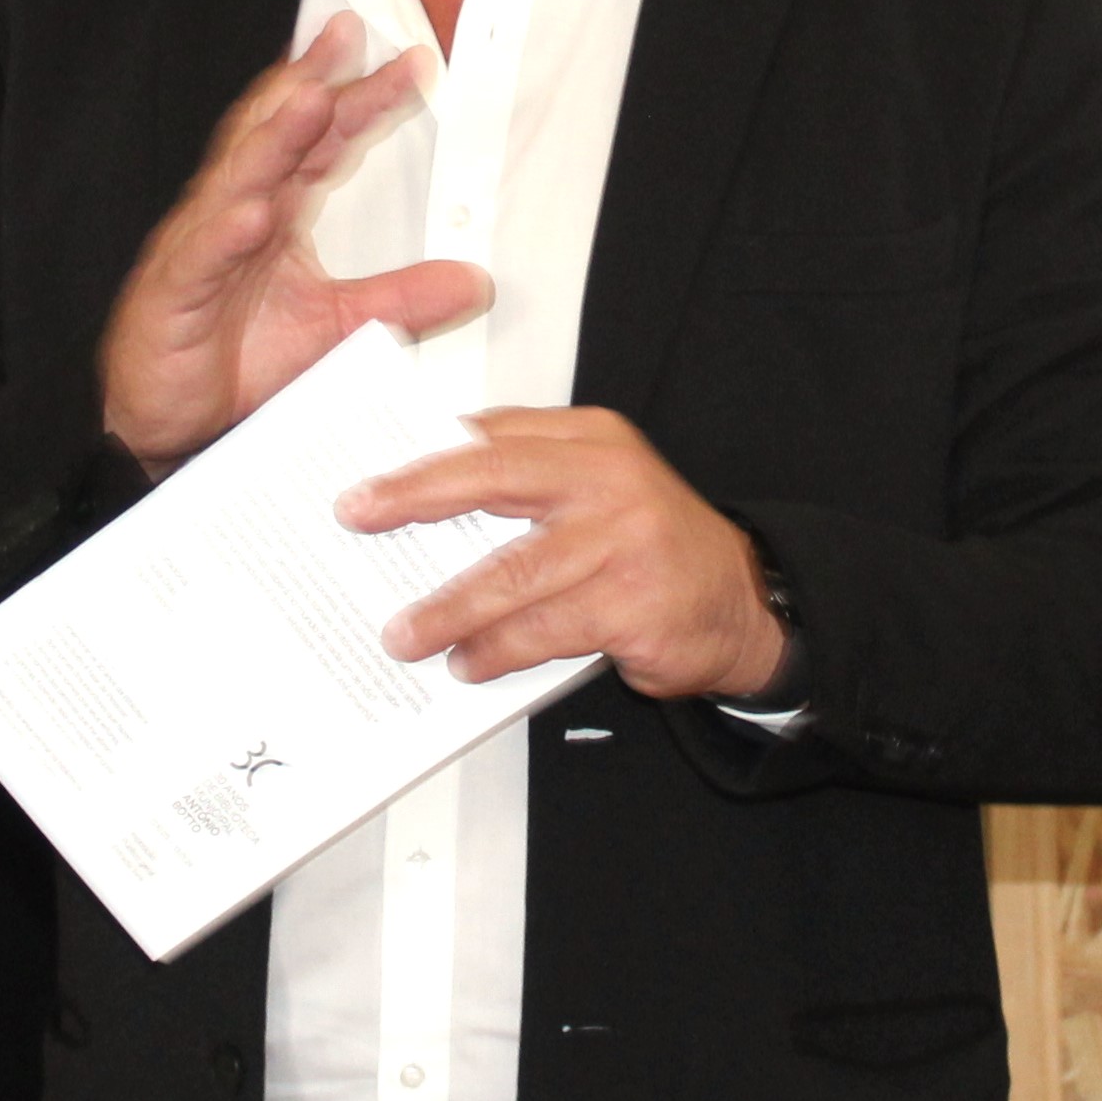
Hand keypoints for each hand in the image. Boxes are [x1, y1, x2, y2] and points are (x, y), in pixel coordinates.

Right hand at [99, 13, 490, 469]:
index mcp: (273, 210)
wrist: (168, 419)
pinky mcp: (174, 293)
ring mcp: (200, 247)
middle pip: (276, 134)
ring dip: (271, 139)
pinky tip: (249, 214)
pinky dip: (223, 234)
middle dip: (311, 81)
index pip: (322, 140)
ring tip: (308, 99)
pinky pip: (200, 258)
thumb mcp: (340, 326)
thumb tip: (474, 280)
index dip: (363, 99)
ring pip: (235, 180)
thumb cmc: (236, 359)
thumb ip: (402, 298)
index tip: (412, 65)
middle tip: (347, 36)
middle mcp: (235, 212)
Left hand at [339, 408, 787, 699]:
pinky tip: (469, 664)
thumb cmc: (650, 547)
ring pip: (512, 572)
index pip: (493, 436)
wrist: (741, 601)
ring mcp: (623, 541)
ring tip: (405, 634)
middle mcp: (607, 479)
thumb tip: (423, 503)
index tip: (367, 483)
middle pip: (494, 477)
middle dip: (416, 498)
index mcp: (591, 440)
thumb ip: (525, 485)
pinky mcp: (632, 604)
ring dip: (448, 607)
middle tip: (360, 517)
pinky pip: (544, 630)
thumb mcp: (596, 491)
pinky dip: (497, 651)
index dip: (423, 458)